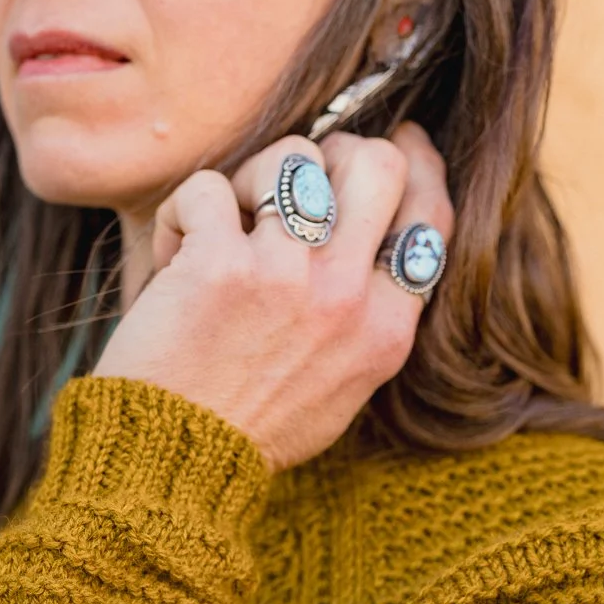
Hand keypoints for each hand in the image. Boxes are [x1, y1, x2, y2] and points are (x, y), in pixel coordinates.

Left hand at [92, 122, 453, 474]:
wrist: (178, 465)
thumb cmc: (249, 430)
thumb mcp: (342, 388)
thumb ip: (368, 320)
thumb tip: (377, 244)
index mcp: (384, 329)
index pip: (428, 217)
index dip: (417, 162)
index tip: (400, 138)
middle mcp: (346, 297)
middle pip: (376, 163)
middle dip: (336, 151)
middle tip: (297, 178)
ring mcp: (285, 276)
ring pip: (293, 157)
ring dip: (255, 175)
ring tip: (230, 219)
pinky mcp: (219, 263)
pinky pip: (210, 186)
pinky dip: (184, 213)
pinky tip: (175, 257)